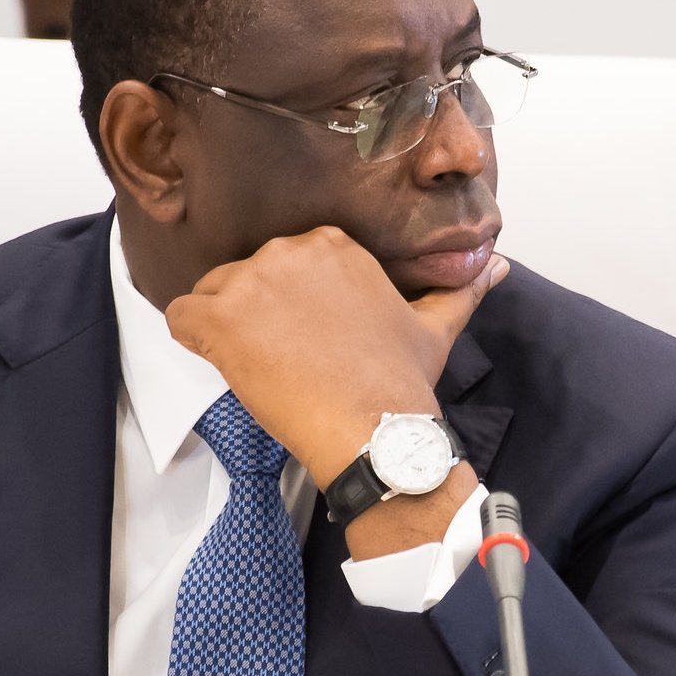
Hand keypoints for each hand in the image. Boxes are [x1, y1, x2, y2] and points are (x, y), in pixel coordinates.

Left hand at [165, 226, 508, 489]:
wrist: (375, 430)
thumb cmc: (399, 382)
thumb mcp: (434, 327)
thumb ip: (460, 289)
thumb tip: (496, 265)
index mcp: (334, 244)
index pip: (287, 262)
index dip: (290, 302)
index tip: (305, 336)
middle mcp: (289, 251)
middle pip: (246, 276)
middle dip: (257, 314)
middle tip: (285, 357)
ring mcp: (250, 283)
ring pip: (212, 294)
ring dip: (226, 328)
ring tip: (260, 366)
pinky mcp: (219, 321)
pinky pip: (179, 316)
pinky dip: (190, 339)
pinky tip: (220, 362)